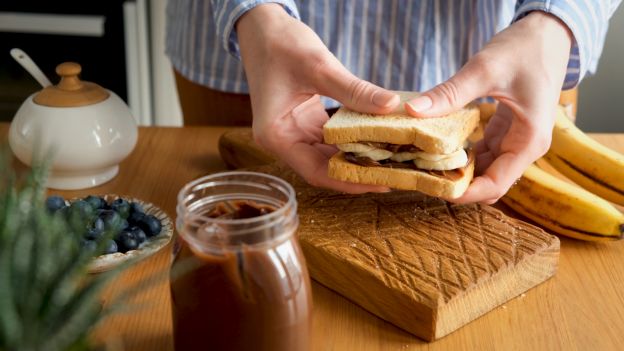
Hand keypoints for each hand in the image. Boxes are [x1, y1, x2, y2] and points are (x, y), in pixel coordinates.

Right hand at [236, 4, 398, 192]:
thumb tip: (390, 106)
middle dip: (358, 172)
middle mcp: (282, 141)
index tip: (382, 181)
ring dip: (356, 158)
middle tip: (395, 172)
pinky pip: (329, 140)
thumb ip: (355, 91)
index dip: (350, 181)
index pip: (317, 172)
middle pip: (324, 168)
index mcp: (276, 136)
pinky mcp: (303, 123)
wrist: (262, 27)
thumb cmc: (281, 44)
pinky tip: (375, 140)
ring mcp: (292, 133)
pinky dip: (350, 140)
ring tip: (390, 160)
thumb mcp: (320, 67)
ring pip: (328, 156)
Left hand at [405, 11, 572, 203]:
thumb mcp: (484, 70)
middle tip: (421, 178)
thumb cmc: (525, 49)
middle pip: (488, 182)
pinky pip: (481, 153)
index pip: (496, 185)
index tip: (434, 190)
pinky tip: (436, 150)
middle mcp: (524, 148)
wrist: (546, 33)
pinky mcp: (504, 131)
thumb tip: (414, 110)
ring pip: (483, 170)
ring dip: (457, 171)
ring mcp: (515, 141)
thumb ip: (450, 93)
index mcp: (529, 142)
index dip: (465, 194)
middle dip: (457, 185)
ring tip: (423, 167)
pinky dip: (461, 155)